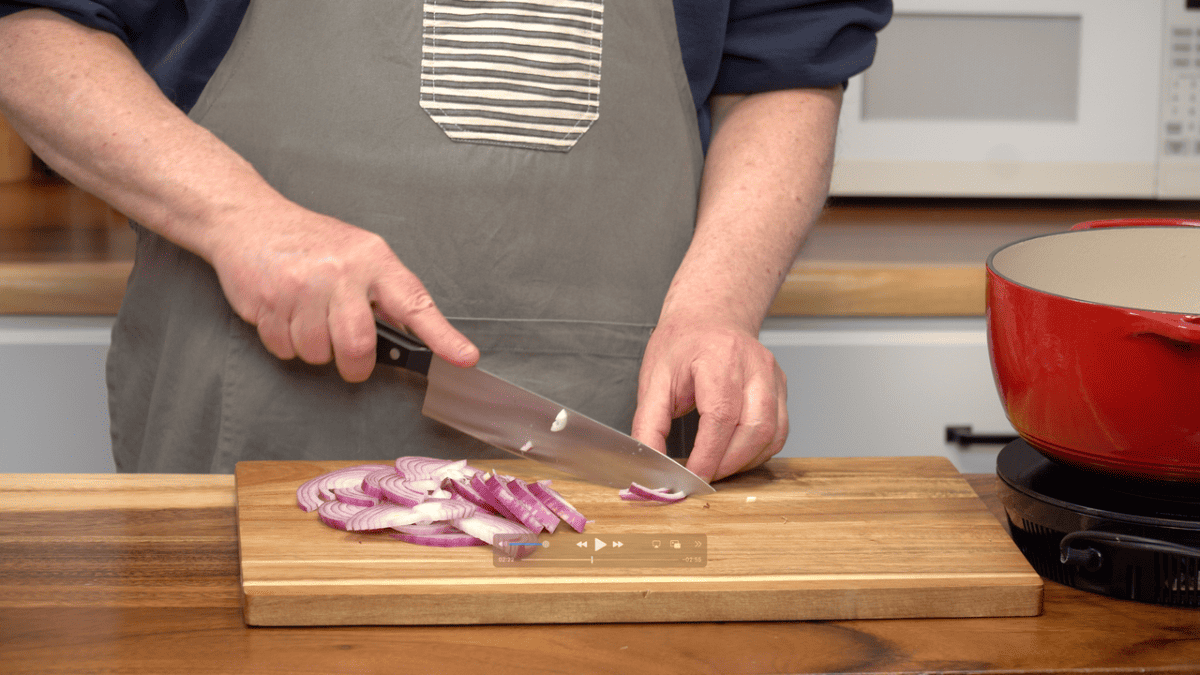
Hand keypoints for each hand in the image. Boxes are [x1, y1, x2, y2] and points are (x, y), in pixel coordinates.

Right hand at [206, 199, 477, 381]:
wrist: (249, 219)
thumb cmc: (308, 241)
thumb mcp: (357, 254)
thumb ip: (384, 292)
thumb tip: (413, 334)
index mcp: (373, 259)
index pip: (415, 304)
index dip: (442, 336)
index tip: (465, 357)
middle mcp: (341, 272)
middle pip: (358, 346)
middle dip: (355, 365)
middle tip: (351, 360)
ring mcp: (303, 287)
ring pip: (317, 353)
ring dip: (314, 349)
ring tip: (308, 318)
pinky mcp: (270, 301)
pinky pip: (285, 349)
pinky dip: (285, 342)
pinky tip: (285, 314)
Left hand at [631, 314, 787, 481]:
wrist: (709, 318)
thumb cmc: (681, 346)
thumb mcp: (654, 380)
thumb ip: (649, 424)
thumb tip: (650, 463)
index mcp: (720, 356)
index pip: (721, 416)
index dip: (708, 454)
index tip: (692, 476)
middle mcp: (755, 364)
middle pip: (755, 428)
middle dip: (728, 463)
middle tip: (702, 475)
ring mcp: (773, 376)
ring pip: (772, 434)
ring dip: (744, 461)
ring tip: (716, 466)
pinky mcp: (781, 388)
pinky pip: (779, 431)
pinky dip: (757, 452)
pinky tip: (734, 454)